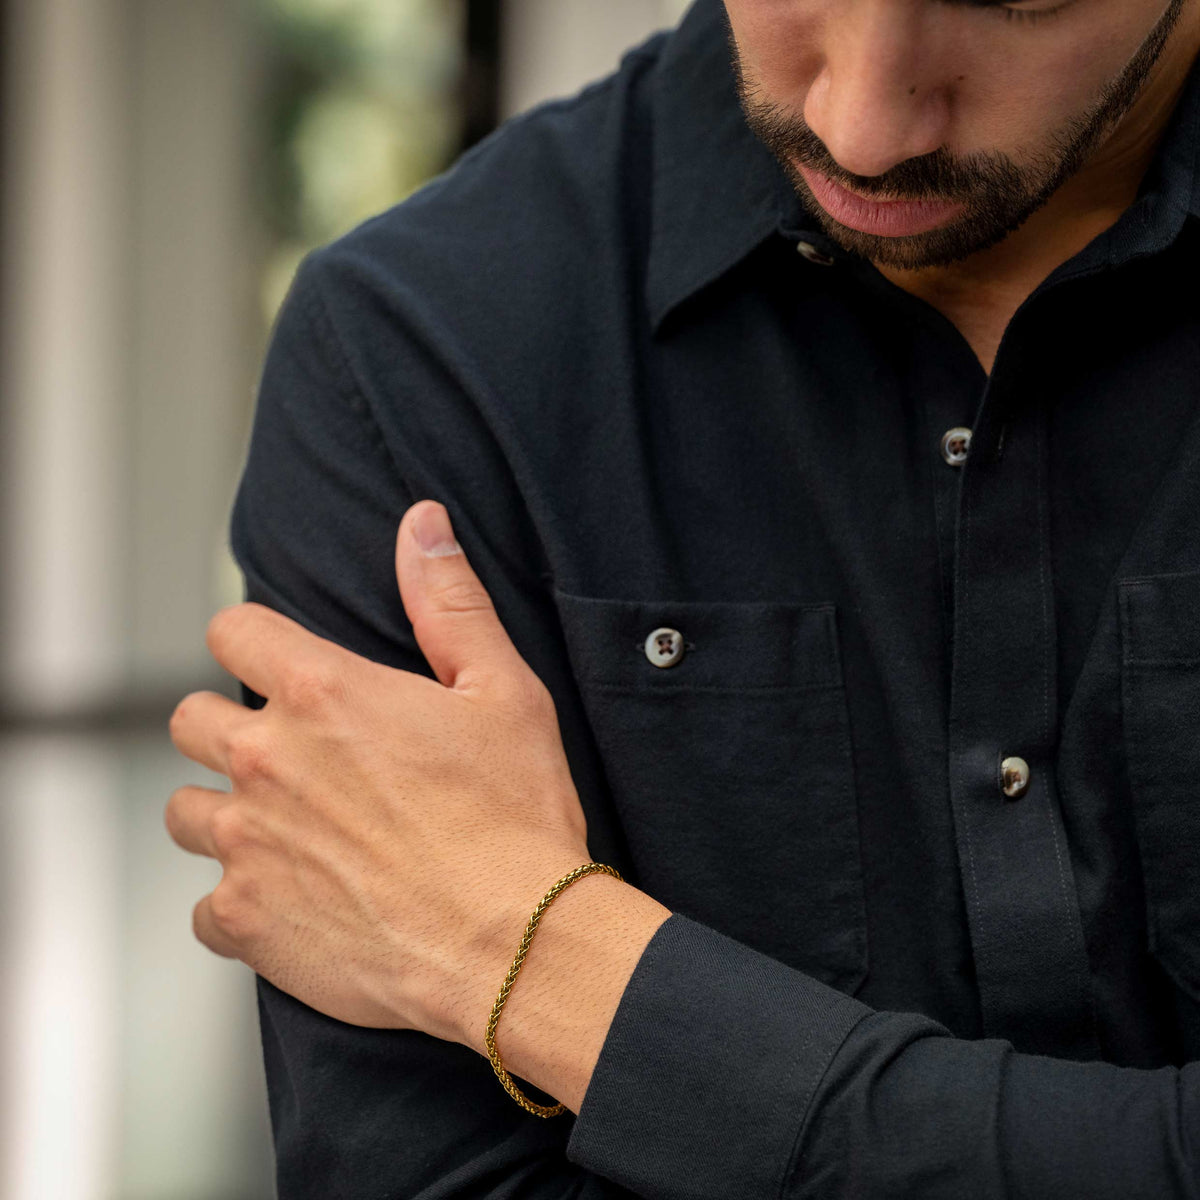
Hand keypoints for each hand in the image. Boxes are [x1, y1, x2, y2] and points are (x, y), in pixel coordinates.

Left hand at [165, 500, 592, 1050]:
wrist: (516, 943)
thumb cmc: (515, 815)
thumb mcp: (501, 690)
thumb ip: (448, 601)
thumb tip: (422, 522)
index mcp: (323, 693)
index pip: (232, 630)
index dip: (252, 639)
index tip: (277, 665)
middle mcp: (267, 761)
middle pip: (189, 721)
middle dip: (229, 730)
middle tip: (290, 758)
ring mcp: (248, 844)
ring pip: (185, 813)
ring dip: (225, 815)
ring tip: (289, 833)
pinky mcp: (247, 921)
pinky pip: (205, 907)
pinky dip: (240, 903)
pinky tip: (296, 903)